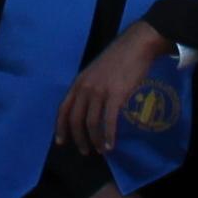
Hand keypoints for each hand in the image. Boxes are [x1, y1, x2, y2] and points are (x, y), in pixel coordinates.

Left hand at [54, 23, 168, 157]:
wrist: (136, 46)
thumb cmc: (118, 58)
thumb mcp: (95, 71)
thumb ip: (89, 87)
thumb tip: (87, 106)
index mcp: (79, 81)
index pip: (63, 108)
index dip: (60, 127)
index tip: (60, 141)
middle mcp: (85, 87)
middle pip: (75, 119)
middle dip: (78, 138)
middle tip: (84, 151)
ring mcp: (100, 91)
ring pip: (91, 123)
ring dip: (95, 140)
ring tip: (100, 151)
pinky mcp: (116, 95)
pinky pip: (109, 122)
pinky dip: (109, 136)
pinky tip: (111, 145)